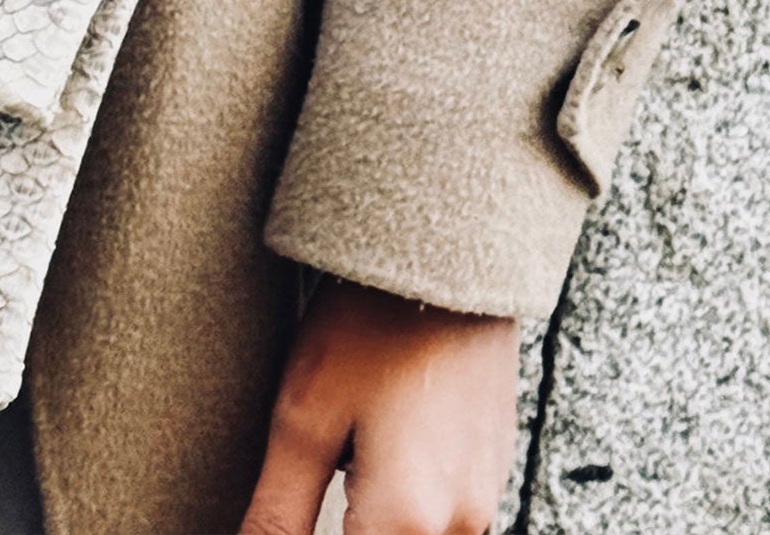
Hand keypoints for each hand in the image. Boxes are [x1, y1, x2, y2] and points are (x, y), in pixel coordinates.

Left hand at [240, 279, 516, 534]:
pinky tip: (370, 451)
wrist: (448, 262)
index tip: (279, 517)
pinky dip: (396, 505)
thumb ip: (278, 512)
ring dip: (369, 521)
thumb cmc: (370, 330)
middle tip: (310, 474)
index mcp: (408, 522)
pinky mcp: (491, 472)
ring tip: (339, 456)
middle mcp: (461, 525)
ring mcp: (484, 500)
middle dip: (337, 526)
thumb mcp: (303, 421)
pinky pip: (439, 518)